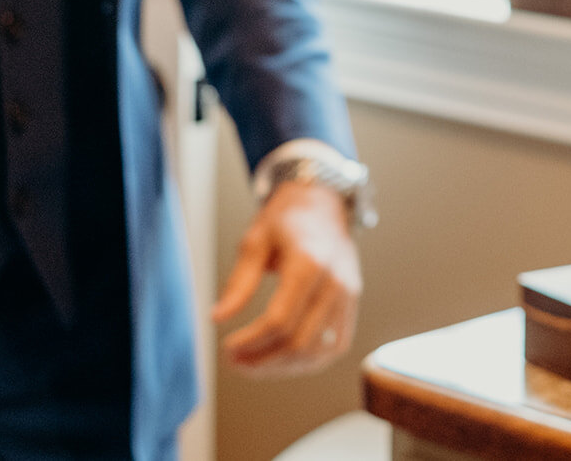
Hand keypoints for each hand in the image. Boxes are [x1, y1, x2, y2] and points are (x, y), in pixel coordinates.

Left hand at [213, 180, 361, 375]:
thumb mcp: (255, 241)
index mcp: (310, 262)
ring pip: (318, 352)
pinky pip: (334, 346)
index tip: (228, 346)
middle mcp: (336, 282)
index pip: (280, 320)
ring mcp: (349, 295)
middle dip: (264, 360)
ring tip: (255, 364)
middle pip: (300, 342)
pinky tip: (282, 359)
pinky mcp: (353, 304)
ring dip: (284, 367)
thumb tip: (217, 318)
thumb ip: (240, 282)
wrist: (324, 203)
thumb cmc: (287, 219)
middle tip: (236, 361)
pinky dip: (307, 361)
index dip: (251, 341)